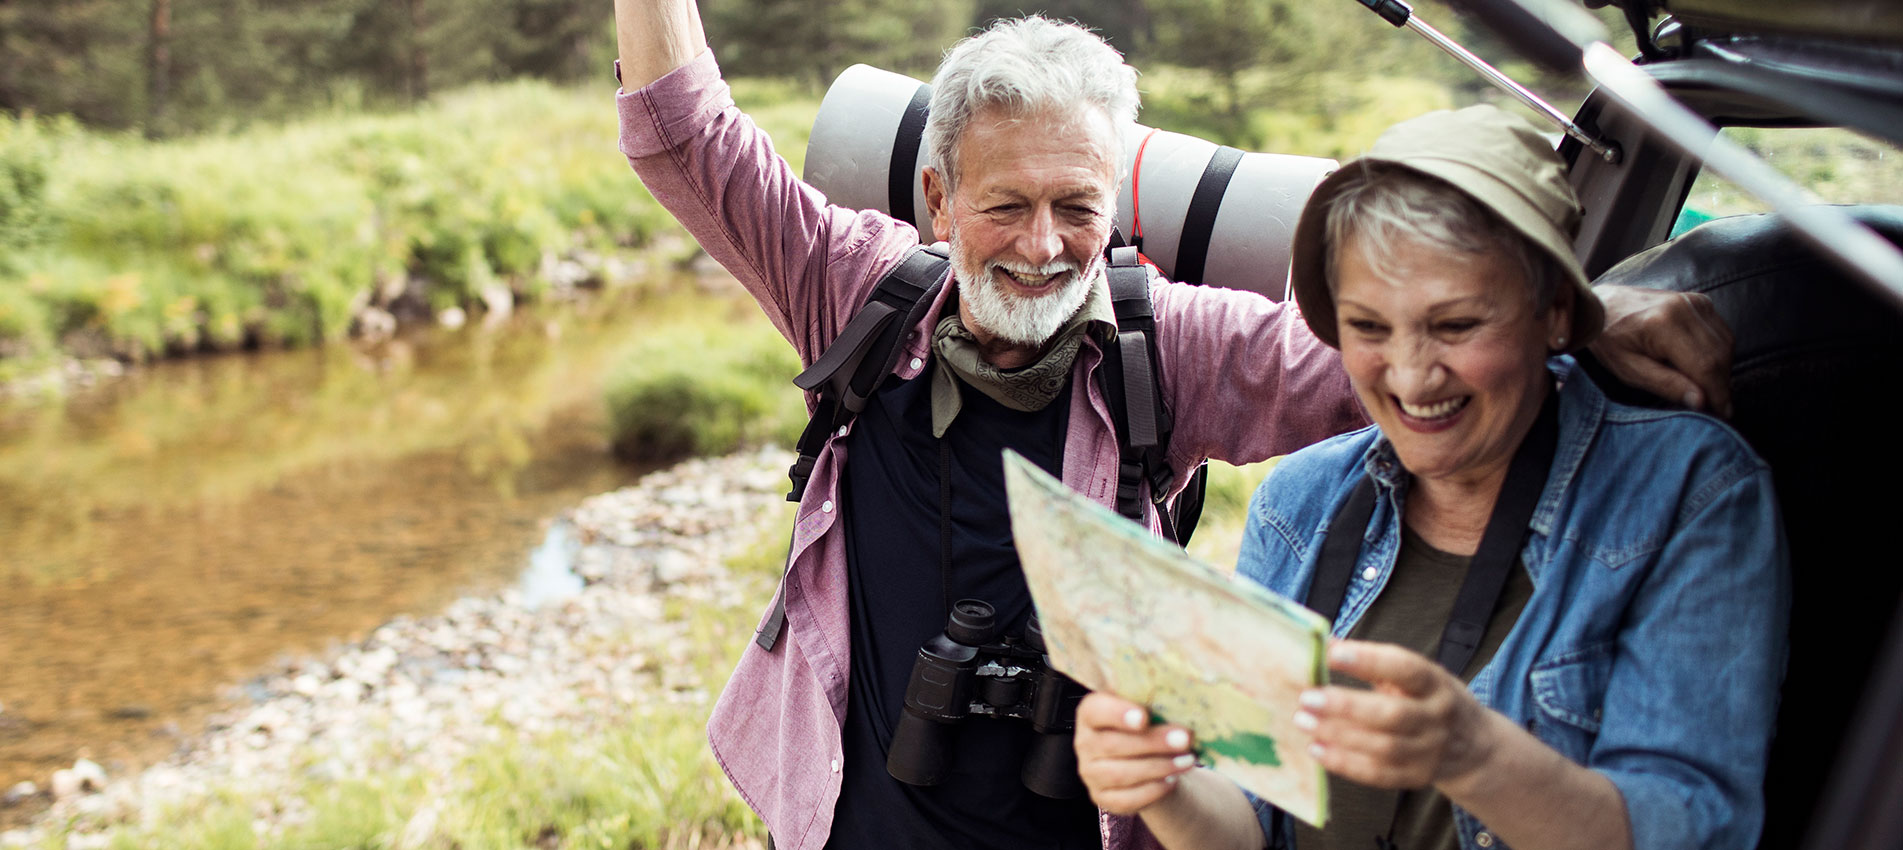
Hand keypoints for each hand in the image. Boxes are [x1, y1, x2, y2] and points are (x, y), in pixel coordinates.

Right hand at [1074, 692, 1199, 814]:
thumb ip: (1150, 700)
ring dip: (1158, 767)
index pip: (1094, 711)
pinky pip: (1126, 799)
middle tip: (1184, 739)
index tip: (1144, 717)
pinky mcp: (1102, 798)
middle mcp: (1084, 743)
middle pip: (1113, 744)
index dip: (1117, 714)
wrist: (1148, 760)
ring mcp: (1090, 773)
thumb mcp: (1146, 707)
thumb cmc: (1147, 726)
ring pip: (1121, 774)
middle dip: (1153, 742)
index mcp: (1090, 714)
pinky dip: (1153, 790)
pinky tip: (1172, 780)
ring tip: (1187, 760)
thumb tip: (1172, 695)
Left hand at [1295, 641, 1496, 789]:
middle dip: (1346, 706)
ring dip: (1338, 735)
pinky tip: (1316, 749)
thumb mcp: (1414, 674)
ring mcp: (1429, 751)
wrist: (1472, 746)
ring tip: (1303, 721)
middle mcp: (1436, 718)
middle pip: (1392, 714)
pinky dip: (1344, 763)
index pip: (1406, 669)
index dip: (1369, 660)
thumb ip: (1372, 661)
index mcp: (1435, 683)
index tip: (1331, 653)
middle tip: (1307, 698)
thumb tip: (1321, 644)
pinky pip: (1377, 774)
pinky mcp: (1416, 777)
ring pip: (1382, 747)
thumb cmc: (1428, 699)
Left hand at [1587, 285, 1733, 416]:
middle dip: (1721, 386)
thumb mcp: (1628, 369)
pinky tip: (1703, 368)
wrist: (1602, 304)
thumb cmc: (1609, 340)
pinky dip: (1719, 354)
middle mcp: (1684, 308)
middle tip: (1716, 409)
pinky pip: (1721, 333)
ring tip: (1707, 390)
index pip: (1705, 365)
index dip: (1718, 394)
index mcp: (1663, 325)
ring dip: (1722, 371)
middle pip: (1719, 355)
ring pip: (1726, 344)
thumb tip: (1702, 402)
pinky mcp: (1700, 301)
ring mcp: (1694, 301)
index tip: (1723, 416)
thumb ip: (1665, 385)